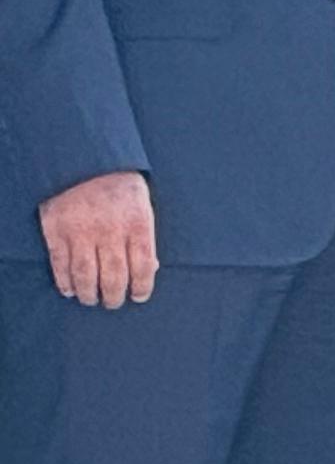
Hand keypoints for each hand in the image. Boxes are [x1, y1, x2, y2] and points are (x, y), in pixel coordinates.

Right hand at [38, 171, 155, 309]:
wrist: (85, 160)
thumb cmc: (121, 187)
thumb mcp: (143, 207)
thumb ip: (145, 238)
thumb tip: (150, 269)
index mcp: (137, 223)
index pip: (143, 267)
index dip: (142, 287)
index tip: (138, 297)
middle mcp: (109, 230)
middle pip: (114, 276)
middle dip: (114, 296)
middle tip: (113, 302)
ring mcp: (80, 231)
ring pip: (85, 275)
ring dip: (88, 293)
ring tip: (91, 299)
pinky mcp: (56, 230)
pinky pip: (60, 263)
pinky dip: (64, 281)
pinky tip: (69, 289)